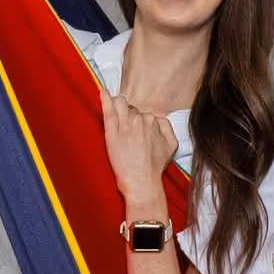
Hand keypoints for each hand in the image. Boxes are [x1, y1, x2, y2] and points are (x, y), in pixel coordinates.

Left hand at [101, 87, 178, 212]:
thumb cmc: (155, 166)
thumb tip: (159, 118)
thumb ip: (168, 127)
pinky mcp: (112, 131)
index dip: (139, 122)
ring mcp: (125, 124)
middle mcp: (140, 119)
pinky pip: (108, 109)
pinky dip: (104, 99)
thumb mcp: (172, 145)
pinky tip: (102, 92)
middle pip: (131, 109)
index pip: (142, 113)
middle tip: (128, 133)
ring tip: (117, 120)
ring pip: (120, 104)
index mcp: (153, 121)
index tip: (137, 132)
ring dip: (118, 108)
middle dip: (129, 116)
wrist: (142, 180)